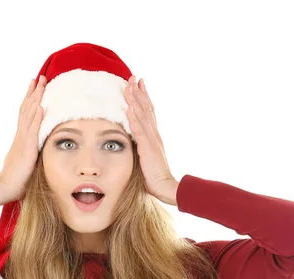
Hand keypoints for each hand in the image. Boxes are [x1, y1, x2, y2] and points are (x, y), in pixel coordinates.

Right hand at [0, 75, 45, 205]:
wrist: (4, 188)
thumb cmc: (15, 181)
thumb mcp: (26, 164)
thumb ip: (32, 156)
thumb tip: (40, 154)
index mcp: (21, 139)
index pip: (26, 115)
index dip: (30, 100)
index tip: (36, 87)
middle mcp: (21, 136)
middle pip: (27, 109)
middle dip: (34, 92)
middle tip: (40, 77)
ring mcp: (23, 141)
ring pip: (29, 115)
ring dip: (36, 98)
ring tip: (42, 84)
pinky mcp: (26, 149)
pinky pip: (32, 131)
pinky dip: (36, 118)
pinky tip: (41, 107)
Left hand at [124, 76, 175, 199]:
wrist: (166, 186)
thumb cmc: (155, 176)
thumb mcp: (148, 158)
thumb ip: (143, 147)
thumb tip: (136, 142)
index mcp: (154, 136)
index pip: (148, 112)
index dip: (143, 97)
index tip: (138, 84)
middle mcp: (154, 134)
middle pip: (146, 108)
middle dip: (139, 92)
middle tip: (133, 77)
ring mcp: (152, 140)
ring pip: (142, 115)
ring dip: (135, 100)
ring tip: (128, 86)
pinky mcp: (148, 148)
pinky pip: (140, 130)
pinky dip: (134, 118)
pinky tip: (129, 107)